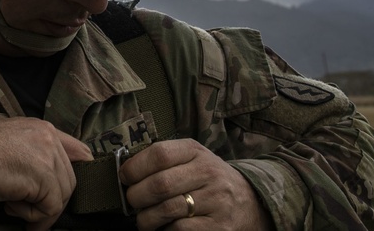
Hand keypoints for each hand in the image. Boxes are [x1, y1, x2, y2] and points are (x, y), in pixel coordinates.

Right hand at [0, 117, 92, 230]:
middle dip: (51, 201)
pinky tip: (10, 207)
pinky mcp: (41, 177)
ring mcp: (47, 156)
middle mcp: (49, 138)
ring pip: (62, 196)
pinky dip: (32, 217)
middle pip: (70, 180)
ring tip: (14, 207)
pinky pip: (50, 208)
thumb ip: (31, 155)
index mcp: (43, 128)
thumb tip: (43, 183)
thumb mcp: (10, 144)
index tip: (67, 193)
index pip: (79, 151)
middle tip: (27, 211)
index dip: (79, 173)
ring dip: (39, 211)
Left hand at [120, 138, 272, 229]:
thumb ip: (164, 161)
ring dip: (146, 218)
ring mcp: (216, 201)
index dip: (135, 167)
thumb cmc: (208, 179)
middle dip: (136, 196)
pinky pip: (179, 230)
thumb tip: (125, 170)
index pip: (159, 154)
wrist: (249, 202)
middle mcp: (208, 173)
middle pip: (159, 184)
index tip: (124, 177)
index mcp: (196, 151)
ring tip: (144, 219)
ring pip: (166, 210)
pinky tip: (164, 227)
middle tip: (132, 202)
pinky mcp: (218, 227)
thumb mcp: (192, 159)